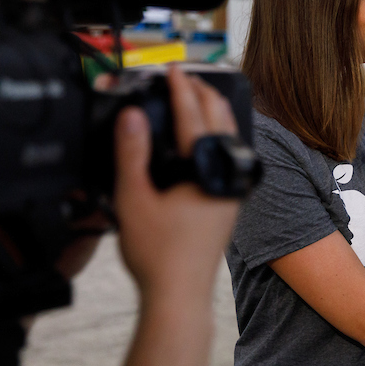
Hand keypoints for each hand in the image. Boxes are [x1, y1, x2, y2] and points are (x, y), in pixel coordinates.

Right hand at [113, 65, 240, 304]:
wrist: (178, 295)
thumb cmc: (156, 255)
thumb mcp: (133, 199)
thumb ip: (131, 153)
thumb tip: (132, 115)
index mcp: (206, 171)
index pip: (194, 117)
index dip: (181, 89)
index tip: (173, 70)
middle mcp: (227, 177)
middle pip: (221, 121)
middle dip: (204, 94)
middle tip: (186, 77)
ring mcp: (233, 191)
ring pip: (230, 138)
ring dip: (213, 113)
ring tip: (196, 98)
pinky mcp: (230, 203)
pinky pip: (229, 156)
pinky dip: (217, 136)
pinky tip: (205, 140)